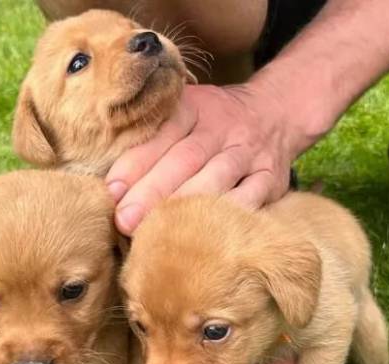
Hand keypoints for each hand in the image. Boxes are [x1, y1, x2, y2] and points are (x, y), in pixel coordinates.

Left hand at [106, 82, 296, 234]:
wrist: (276, 112)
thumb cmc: (212, 124)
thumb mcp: (186, 114)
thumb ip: (153, 139)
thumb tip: (112, 185)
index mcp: (195, 108)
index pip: (162, 133)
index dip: (136, 162)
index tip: (112, 190)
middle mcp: (222, 127)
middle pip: (185, 158)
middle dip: (152, 190)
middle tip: (124, 220)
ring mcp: (248, 152)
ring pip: (216, 178)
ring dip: (184, 204)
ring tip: (156, 230)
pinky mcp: (270, 177)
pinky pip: (250, 197)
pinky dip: (227, 214)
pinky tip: (204, 231)